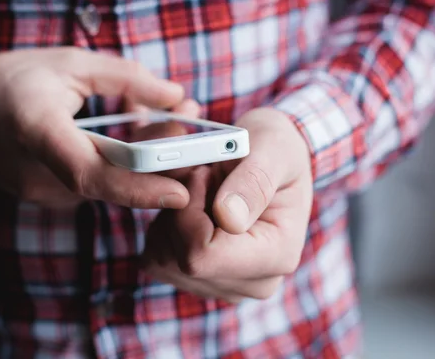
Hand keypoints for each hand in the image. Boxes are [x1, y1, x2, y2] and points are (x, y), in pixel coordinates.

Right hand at [0, 47, 196, 207]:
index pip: (90, 173)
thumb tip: (176, 95)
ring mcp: (43, 191)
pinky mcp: (51, 195)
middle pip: (112, 184)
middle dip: (162, 166)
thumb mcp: (71, 63)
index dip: (137, 187)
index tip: (180, 191)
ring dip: (149, 160)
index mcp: (35, 129)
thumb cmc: (15, 80)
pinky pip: (99, 184)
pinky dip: (127, 164)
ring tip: (183, 120)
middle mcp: (38, 172)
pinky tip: (149, 135)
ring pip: (110, 185)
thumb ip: (125, 78)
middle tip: (200, 138)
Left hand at [142, 108, 312, 301]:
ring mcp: (224, 285)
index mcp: (277, 255)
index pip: (203, 253)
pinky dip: (166, 228)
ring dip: (172, 217)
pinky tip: (193, 209)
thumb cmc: (275, 151)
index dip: (189, 210)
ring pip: (163, 258)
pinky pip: (157, 258)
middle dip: (181, 210)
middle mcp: (253, 282)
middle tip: (204, 178)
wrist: (272, 161)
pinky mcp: (199, 281)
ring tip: (205, 192)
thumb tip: (229, 219)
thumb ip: (254, 182)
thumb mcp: (274, 150)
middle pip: (180, 257)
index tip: (201, 174)